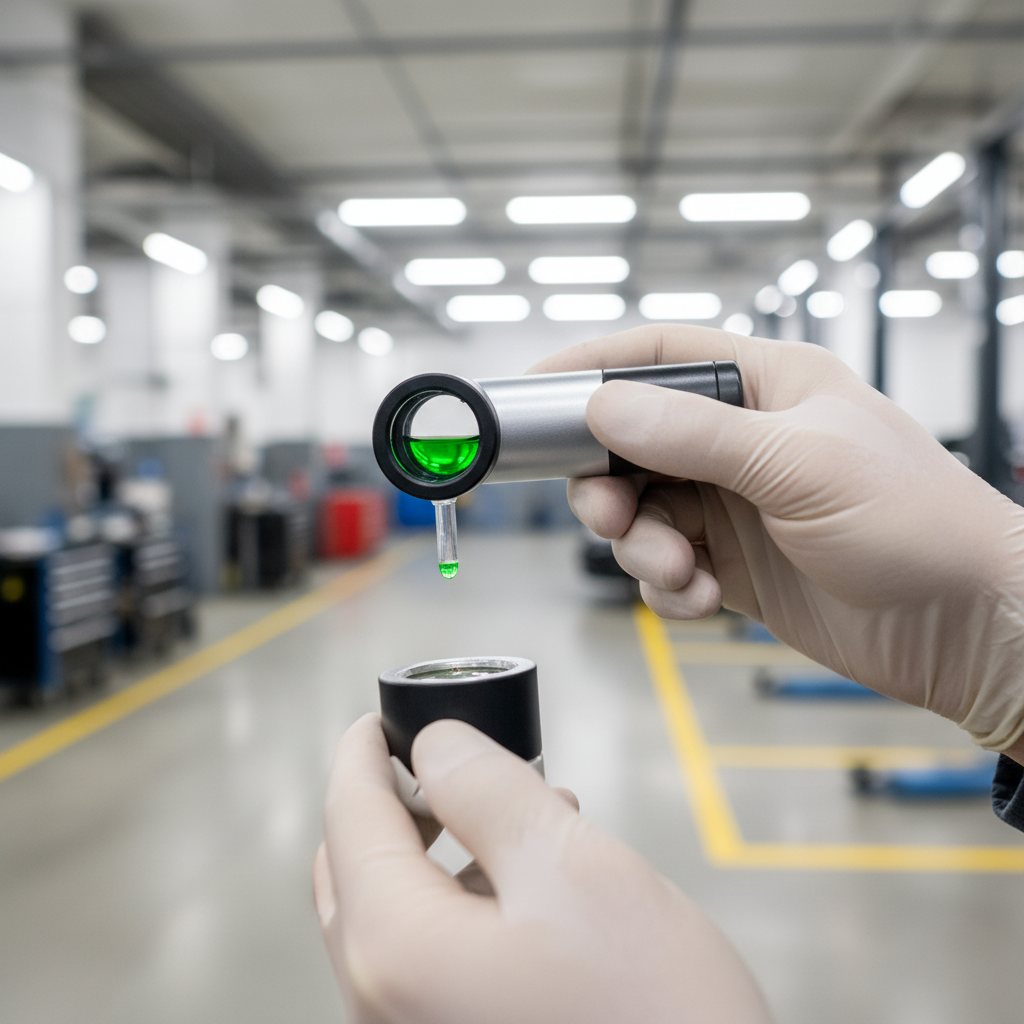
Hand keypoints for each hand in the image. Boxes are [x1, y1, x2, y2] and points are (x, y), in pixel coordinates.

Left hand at [315, 713, 771, 1023]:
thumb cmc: (648, 1013)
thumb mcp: (568, 866)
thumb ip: (486, 790)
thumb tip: (436, 747)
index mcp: (393, 949)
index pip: (350, 819)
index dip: (364, 754)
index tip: (381, 718)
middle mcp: (380, 1005)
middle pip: (358, 870)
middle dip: (399, 802)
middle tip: (448, 759)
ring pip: (398, 913)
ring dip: (444, 849)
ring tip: (521, 810)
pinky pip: (431, 956)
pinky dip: (464, 900)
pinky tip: (531, 880)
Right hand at [530, 325, 1023, 755]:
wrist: (965, 626)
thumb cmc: (917, 522)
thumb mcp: (799, 465)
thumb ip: (696, 435)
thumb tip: (604, 407)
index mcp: (764, 386)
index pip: (657, 356)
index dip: (591, 367)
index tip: (534, 392)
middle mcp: (742, 440)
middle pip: (630, 443)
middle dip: (607, 483)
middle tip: (609, 515)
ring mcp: (733, 504)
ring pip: (640, 512)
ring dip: (639, 546)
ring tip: (677, 571)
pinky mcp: (732, 563)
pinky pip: (663, 566)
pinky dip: (665, 587)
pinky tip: (700, 598)